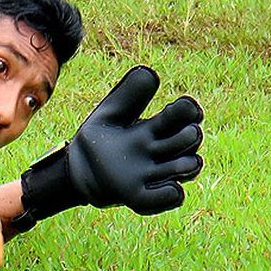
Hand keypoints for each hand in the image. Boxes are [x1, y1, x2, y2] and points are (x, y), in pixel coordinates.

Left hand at [14, 65, 203, 230]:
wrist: (76, 170)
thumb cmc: (99, 139)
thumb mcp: (108, 114)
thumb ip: (127, 95)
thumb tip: (150, 73)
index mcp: (156, 127)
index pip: (187, 114)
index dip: (189, 109)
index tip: (178, 108)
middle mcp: (162, 150)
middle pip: (193, 139)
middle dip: (186, 135)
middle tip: (159, 138)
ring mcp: (155, 174)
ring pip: (191, 166)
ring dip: (181, 163)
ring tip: (156, 159)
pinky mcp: (143, 196)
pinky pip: (173, 196)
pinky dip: (170, 191)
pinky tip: (151, 183)